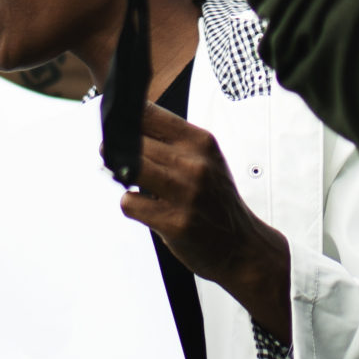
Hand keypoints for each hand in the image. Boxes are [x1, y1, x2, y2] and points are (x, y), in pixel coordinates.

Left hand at [119, 104, 292, 336]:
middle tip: (119, 162)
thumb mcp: (205, 159)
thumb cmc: (215, 200)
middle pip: (133, 142)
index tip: (119, 129)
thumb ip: (171, 142)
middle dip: (117, 151)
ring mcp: (185, 193)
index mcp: (200, 141)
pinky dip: (131, 206)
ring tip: (133, 183)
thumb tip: (122, 130)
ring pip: (129, 168)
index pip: (148, 113)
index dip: (125, 120)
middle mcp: (194, 163)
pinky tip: (147, 209)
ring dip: (120, 175)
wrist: (241, 245)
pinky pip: (130, 203)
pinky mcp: (174, 222)